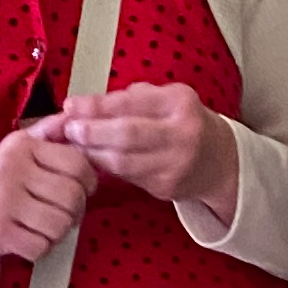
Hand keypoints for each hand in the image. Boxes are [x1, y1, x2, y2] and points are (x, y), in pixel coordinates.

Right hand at [0, 118, 96, 263]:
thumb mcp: (20, 148)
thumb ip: (49, 132)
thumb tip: (73, 115)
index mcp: (21, 146)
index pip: (76, 163)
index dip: (89, 181)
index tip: (83, 188)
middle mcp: (11, 169)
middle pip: (71, 197)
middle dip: (75, 210)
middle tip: (65, 212)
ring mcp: (2, 201)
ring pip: (59, 224)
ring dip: (59, 231)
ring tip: (46, 225)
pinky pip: (41, 246)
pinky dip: (41, 247)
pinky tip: (30, 237)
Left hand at [55, 84, 240, 225]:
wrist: (219, 161)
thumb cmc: (182, 123)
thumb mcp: (164, 99)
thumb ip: (127, 100)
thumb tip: (81, 106)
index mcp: (180, 103)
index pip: (131, 103)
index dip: (96, 106)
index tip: (71, 106)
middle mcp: (181, 134)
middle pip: (127, 134)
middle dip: (92, 132)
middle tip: (69, 129)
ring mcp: (175, 164)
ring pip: (122, 161)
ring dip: (92, 153)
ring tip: (75, 145)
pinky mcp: (166, 188)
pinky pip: (127, 176)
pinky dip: (106, 168)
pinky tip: (94, 159)